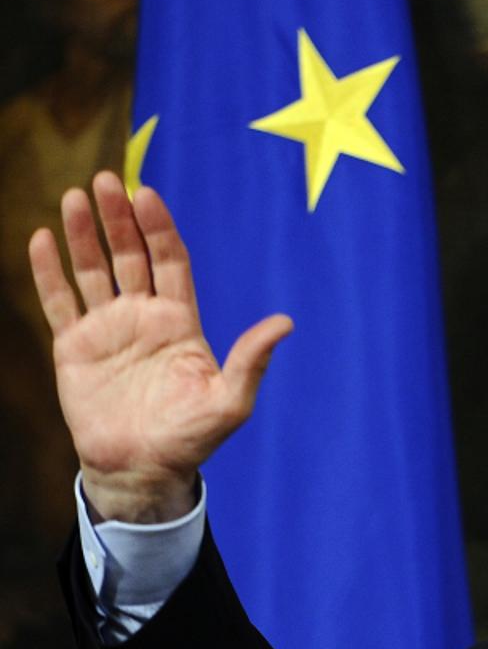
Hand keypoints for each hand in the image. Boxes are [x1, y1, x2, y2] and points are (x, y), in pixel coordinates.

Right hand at [28, 172, 292, 522]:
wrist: (142, 470)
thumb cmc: (191, 438)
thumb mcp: (230, 401)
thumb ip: (251, 360)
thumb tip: (285, 322)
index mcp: (180, 321)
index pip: (169, 260)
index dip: (158, 228)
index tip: (147, 194)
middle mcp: (143, 316)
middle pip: (130, 255)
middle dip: (119, 218)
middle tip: (106, 179)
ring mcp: (108, 329)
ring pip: (92, 270)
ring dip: (83, 234)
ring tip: (72, 196)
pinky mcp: (74, 347)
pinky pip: (59, 301)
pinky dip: (48, 271)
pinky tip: (42, 238)